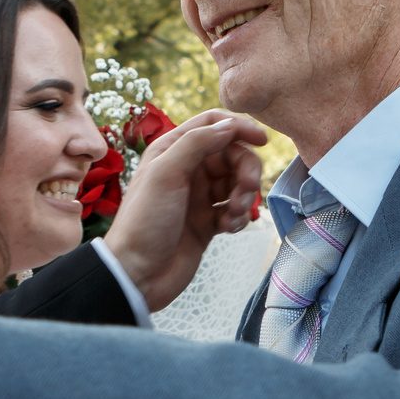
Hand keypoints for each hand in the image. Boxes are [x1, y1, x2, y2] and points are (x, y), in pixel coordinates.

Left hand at [102, 111, 268, 309]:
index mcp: (172, 150)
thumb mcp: (166, 172)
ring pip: (236, 183)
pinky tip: (228, 228)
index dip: (239, 128)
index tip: (261, 141)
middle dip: (245, 170)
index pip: (212, 125)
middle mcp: (186, 170)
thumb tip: (229, 126)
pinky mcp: (207, 222)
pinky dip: (238, 217)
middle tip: (247, 188)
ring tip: (234, 213)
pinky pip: (234, 210)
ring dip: (243, 196)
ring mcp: (198, 197)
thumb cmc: (144, 222)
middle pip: (231, 155)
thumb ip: (197, 142)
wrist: (138, 273)